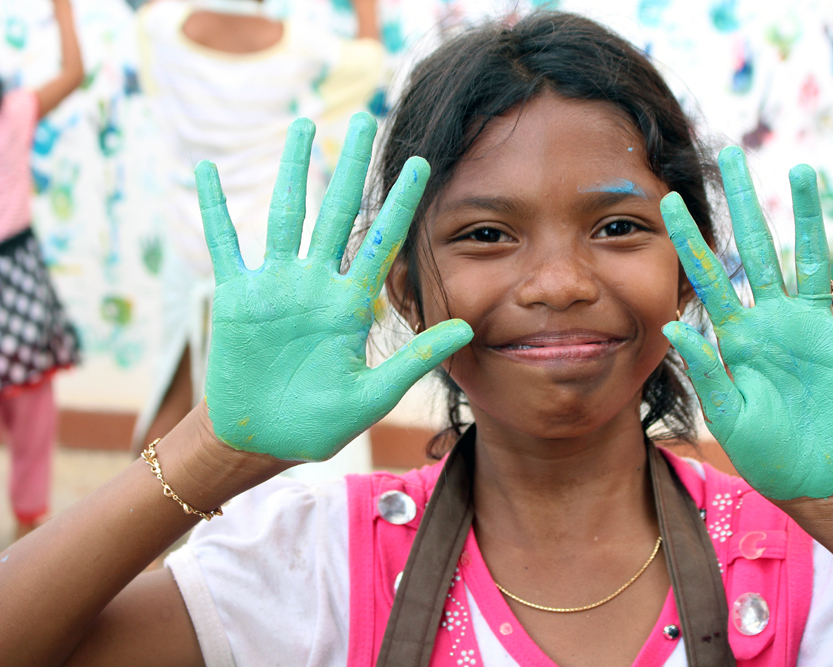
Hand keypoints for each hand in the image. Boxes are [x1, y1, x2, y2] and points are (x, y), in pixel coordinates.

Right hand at [196, 114, 471, 460]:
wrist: (261, 440)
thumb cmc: (318, 424)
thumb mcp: (373, 395)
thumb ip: (415, 359)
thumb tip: (467, 328)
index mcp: (351, 305)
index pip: (383, 241)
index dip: (400, 202)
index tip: (422, 164)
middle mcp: (316, 285)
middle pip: (337, 211)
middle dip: (351, 166)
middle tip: (365, 120)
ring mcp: (275, 286)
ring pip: (286, 214)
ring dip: (295, 170)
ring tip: (304, 126)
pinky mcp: (236, 297)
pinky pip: (224, 244)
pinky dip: (214, 209)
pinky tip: (206, 171)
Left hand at [661, 147, 832, 499]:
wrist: (813, 479)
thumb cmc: (764, 452)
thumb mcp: (727, 414)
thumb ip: (705, 370)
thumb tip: (671, 325)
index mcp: (737, 335)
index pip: (709, 276)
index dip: (690, 239)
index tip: (666, 200)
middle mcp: (774, 319)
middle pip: (757, 248)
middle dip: (744, 202)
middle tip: (731, 153)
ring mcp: (816, 327)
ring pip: (812, 258)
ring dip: (809, 216)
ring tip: (801, 171)